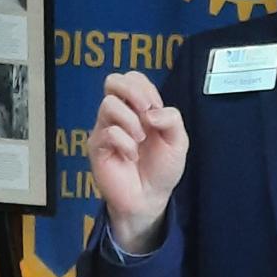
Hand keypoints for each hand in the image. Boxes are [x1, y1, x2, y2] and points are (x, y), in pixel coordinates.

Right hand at [88, 72, 188, 252]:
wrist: (150, 198)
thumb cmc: (161, 169)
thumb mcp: (178, 142)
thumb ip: (172, 120)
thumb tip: (151, 112)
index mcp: (138, 109)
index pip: (132, 78)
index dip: (145, 88)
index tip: (156, 108)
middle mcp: (120, 115)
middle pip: (112, 80)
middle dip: (133, 92)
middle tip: (146, 112)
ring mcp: (105, 129)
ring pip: (108, 104)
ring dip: (131, 121)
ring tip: (140, 140)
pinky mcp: (97, 147)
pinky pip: (107, 133)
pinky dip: (125, 144)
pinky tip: (132, 157)